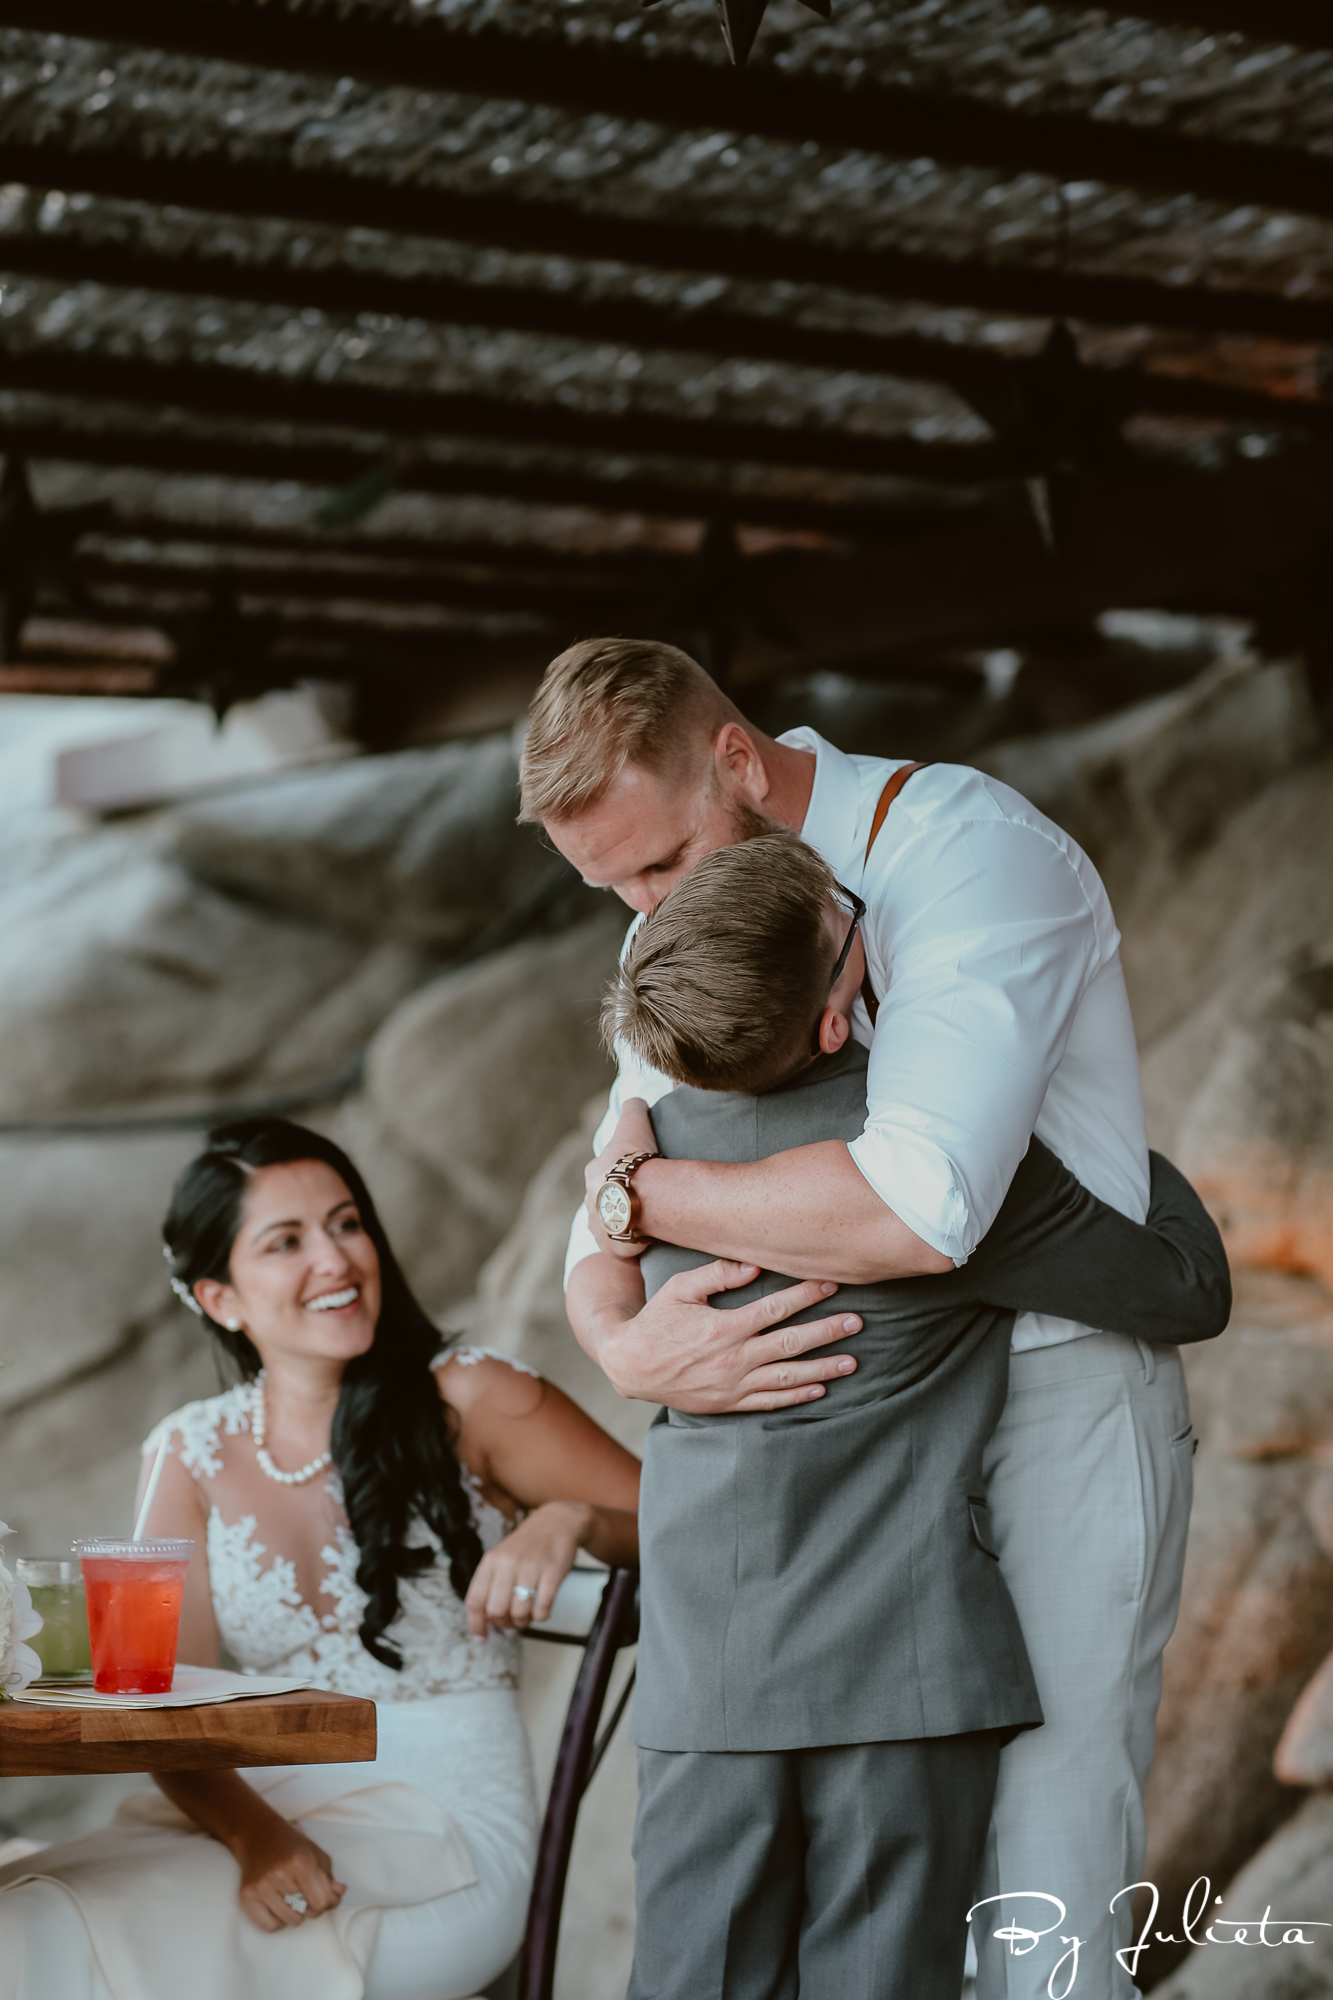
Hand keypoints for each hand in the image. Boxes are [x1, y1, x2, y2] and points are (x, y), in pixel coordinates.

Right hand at [230, 1814, 346, 1933]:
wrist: (256, 1835)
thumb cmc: (289, 1844)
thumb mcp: (314, 1852)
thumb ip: (328, 1875)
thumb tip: (339, 1893)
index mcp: (300, 1862)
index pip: (321, 1900)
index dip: (329, 1901)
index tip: (329, 1897)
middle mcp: (280, 1875)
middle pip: (307, 1912)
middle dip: (314, 1907)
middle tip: (309, 1894)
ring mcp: (261, 1887)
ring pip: (290, 1921)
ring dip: (297, 1914)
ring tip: (293, 1898)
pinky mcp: (247, 1897)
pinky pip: (270, 1926)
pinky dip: (278, 1921)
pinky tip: (279, 1906)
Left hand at [464, 1500, 592, 1637]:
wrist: (557, 1521)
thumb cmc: (528, 1547)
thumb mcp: (503, 1559)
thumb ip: (493, 1587)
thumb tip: (491, 1623)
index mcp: (491, 1561)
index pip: (475, 1600)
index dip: (476, 1624)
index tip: (482, 1638)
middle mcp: (508, 1563)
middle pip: (496, 1610)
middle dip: (504, 1623)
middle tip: (512, 1623)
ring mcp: (531, 1566)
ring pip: (520, 1612)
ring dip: (524, 1622)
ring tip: (528, 1616)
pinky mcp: (553, 1571)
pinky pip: (543, 1609)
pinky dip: (541, 1617)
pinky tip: (542, 1609)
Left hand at [585, 1098, 658, 1258]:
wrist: (644, 1196)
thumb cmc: (637, 1159)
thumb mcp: (634, 1123)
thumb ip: (633, 1108)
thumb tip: (635, 1100)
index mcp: (593, 1174)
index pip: (604, 1172)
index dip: (621, 1172)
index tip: (638, 1174)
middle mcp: (590, 1202)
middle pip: (605, 1199)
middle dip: (620, 1199)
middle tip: (644, 1198)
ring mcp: (600, 1227)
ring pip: (611, 1224)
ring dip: (625, 1222)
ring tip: (647, 1220)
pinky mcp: (613, 1247)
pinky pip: (622, 1246)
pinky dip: (633, 1243)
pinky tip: (648, 1238)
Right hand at [595, 1258, 860, 1412]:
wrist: (631, 1366)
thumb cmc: (656, 1321)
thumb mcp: (678, 1289)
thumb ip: (716, 1274)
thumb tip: (753, 1265)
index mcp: (725, 1327)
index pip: (776, 1309)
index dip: (806, 1295)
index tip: (832, 1284)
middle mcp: (734, 1358)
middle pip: (791, 1343)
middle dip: (827, 1332)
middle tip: (857, 1322)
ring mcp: (733, 1384)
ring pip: (788, 1377)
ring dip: (823, 1368)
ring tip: (853, 1361)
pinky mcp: (729, 1403)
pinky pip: (770, 1402)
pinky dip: (797, 1397)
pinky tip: (821, 1389)